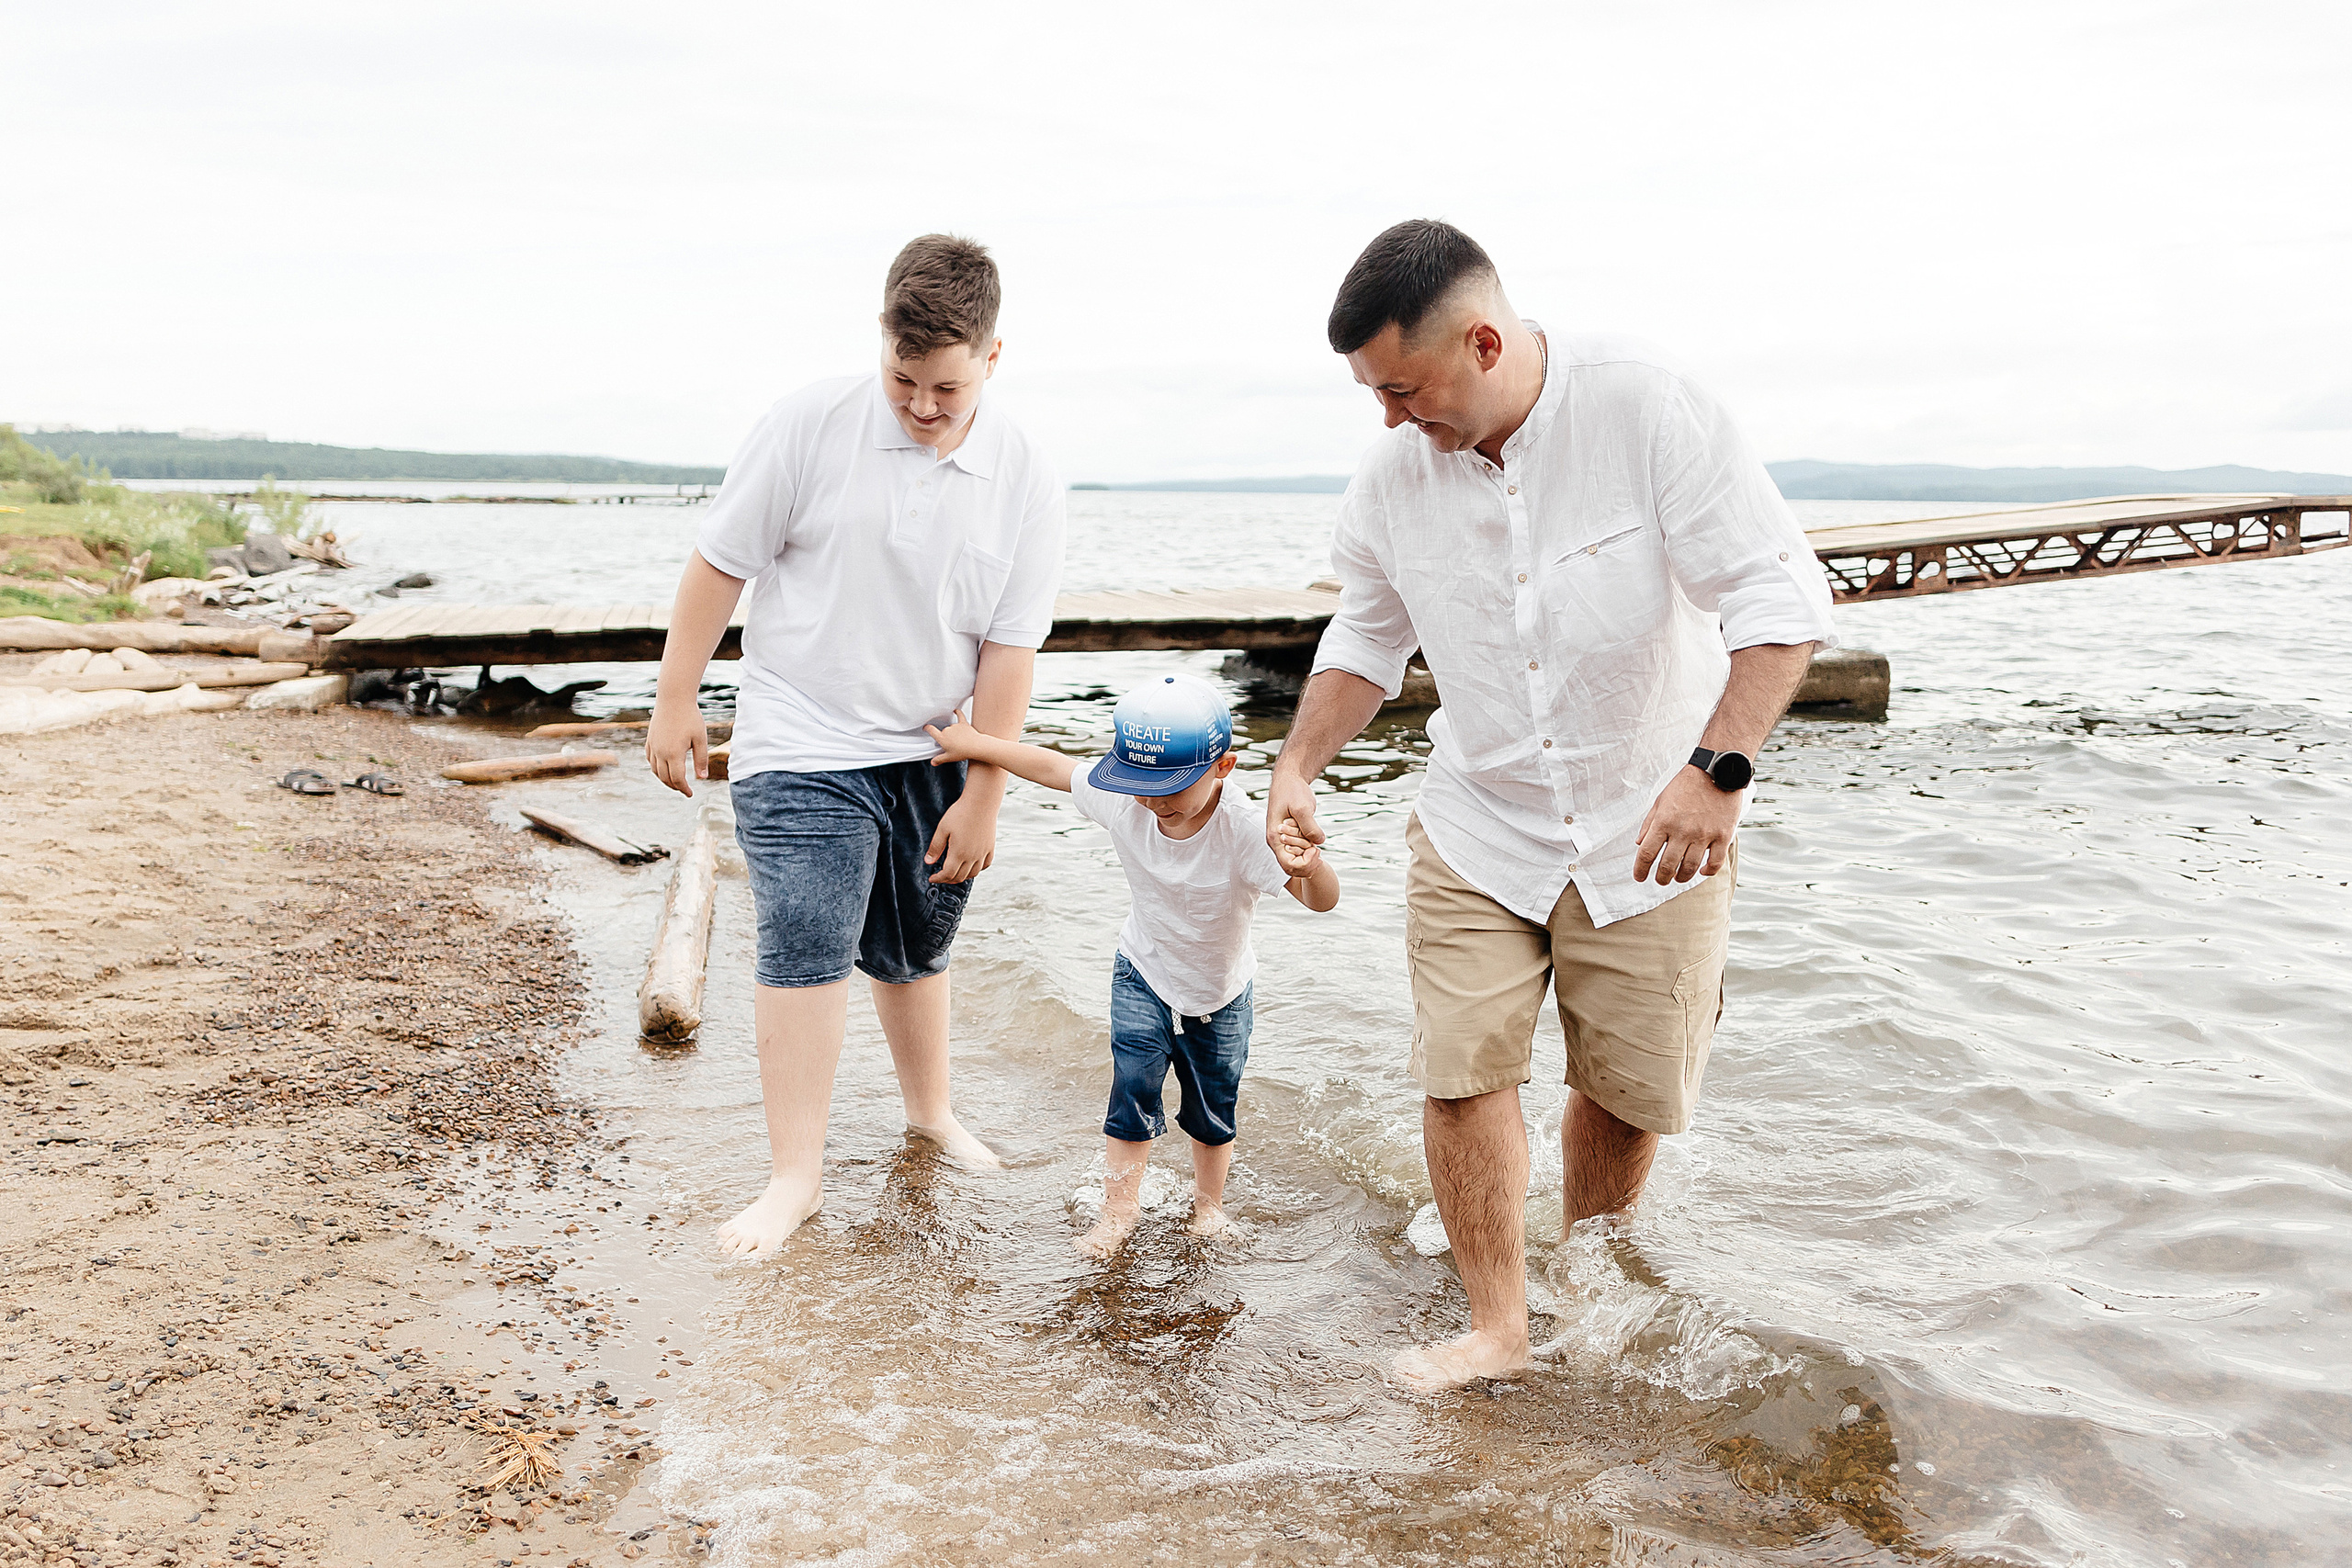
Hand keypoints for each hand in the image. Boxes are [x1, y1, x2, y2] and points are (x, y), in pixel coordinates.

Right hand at [645, 703, 707, 797]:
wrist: (673, 698)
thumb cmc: (690, 717)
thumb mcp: (700, 739)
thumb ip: (701, 759)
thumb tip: (702, 778)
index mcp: (673, 754)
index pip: (677, 779)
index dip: (684, 789)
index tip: (691, 794)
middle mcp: (660, 752)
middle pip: (664, 778)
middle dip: (675, 786)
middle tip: (684, 790)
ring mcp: (653, 746)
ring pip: (655, 770)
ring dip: (664, 779)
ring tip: (675, 781)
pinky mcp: (650, 740)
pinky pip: (650, 759)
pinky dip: (656, 768)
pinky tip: (663, 768)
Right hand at [923, 708, 983, 765]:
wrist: (975, 746)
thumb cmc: (962, 752)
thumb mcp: (949, 758)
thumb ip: (939, 759)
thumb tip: (933, 762)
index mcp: (942, 737)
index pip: (931, 730)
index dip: (927, 728)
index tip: (925, 727)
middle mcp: (947, 730)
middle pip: (943, 731)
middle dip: (945, 736)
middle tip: (951, 744)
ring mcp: (955, 726)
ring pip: (951, 727)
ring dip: (953, 731)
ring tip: (959, 740)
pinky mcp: (964, 723)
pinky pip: (960, 716)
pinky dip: (958, 712)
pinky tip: (956, 711)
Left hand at [926, 791, 997, 883]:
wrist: (981, 803)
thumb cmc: (960, 813)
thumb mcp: (942, 829)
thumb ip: (935, 847)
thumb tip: (928, 862)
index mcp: (959, 853)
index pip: (948, 874)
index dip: (938, 878)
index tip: (932, 878)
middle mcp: (972, 856)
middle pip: (960, 876)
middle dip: (948, 879)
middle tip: (941, 877)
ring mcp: (983, 853)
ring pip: (973, 873)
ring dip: (963, 877)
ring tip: (955, 873)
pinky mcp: (990, 847)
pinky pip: (986, 865)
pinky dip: (978, 869)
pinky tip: (972, 866)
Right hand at [1266, 766, 1323, 863]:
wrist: (1289, 779)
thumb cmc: (1292, 791)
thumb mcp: (1302, 807)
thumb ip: (1310, 826)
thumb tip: (1319, 842)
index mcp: (1275, 837)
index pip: (1288, 865)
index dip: (1305, 863)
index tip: (1316, 849)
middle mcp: (1276, 842)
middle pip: (1291, 868)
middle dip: (1307, 864)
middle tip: (1319, 850)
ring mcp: (1283, 840)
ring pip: (1295, 863)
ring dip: (1308, 859)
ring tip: (1317, 845)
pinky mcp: (1290, 836)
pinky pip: (1298, 853)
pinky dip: (1308, 852)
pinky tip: (1316, 840)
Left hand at [1632, 766, 1738, 883]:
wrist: (1717, 771)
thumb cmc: (1686, 785)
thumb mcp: (1661, 800)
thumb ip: (1649, 823)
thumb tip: (1639, 844)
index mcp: (1664, 821)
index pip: (1647, 853)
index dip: (1640, 870)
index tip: (1639, 877)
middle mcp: (1682, 831)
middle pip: (1667, 865)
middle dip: (1661, 878)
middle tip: (1660, 880)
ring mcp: (1704, 834)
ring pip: (1690, 868)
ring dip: (1681, 877)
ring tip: (1678, 878)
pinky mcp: (1723, 835)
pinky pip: (1715, 862)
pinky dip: (1707, 871)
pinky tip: (1701, 871)